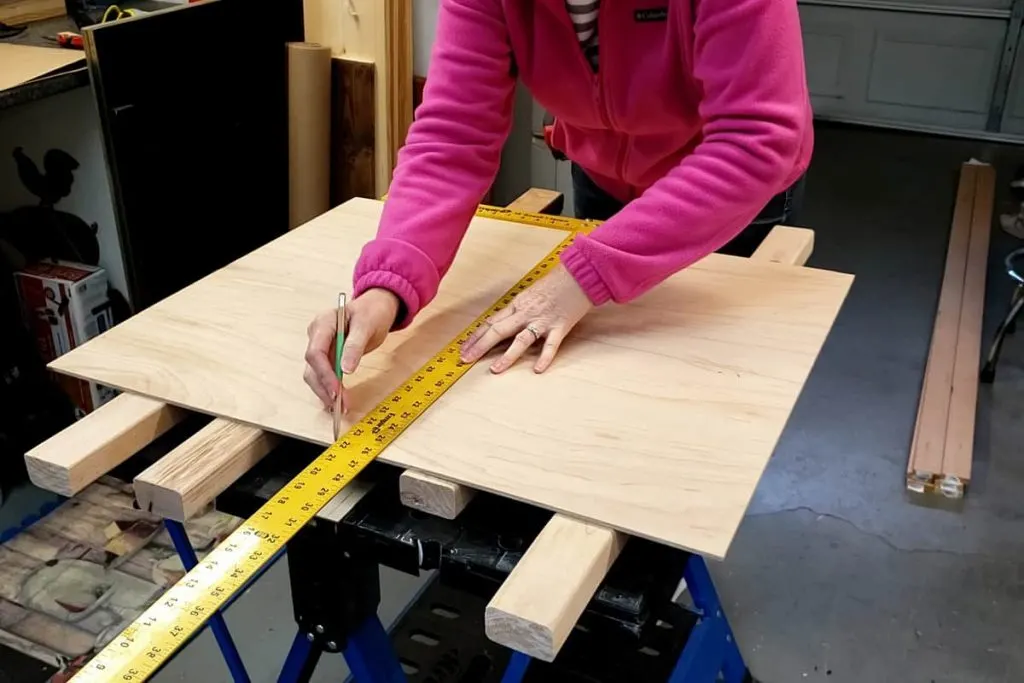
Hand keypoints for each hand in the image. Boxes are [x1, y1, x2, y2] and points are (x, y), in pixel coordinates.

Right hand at [303, 288, 400, 409]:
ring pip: (315, 374)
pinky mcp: (328, 356)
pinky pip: (324, 374)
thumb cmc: (372, 311)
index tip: (336, 391)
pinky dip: (330, 388)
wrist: (376, 307)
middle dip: (325, 388)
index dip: (324, 374)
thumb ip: (355, 345)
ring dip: (326, 392)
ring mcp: (321, 346)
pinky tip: (338, 401)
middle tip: (340, 405)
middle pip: (312, 367)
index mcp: (323, 323)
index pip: (315, 352)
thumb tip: (345, 369)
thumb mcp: (367, 324)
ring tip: (341, 407)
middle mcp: (317, 336)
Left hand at [461, 264, 591, 373]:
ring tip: (495, 370)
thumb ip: (517, 309)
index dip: (475, 336)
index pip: (490, 322)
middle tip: (466, 359)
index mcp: (517, 304)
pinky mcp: (560, 326)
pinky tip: (537, 369)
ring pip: (521, 340)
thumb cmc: (556, 282)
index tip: (463, 348)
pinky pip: (550, 345)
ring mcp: (542, 320)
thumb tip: (504, 323)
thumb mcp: (530, 294)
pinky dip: (544, 357)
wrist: (579, 274)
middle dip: (480, 346)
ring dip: (507, 356)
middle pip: (498, 331)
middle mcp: (526, 313)